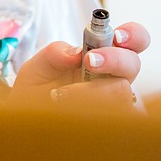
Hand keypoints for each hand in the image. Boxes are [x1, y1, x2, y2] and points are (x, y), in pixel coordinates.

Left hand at [11, 21, 150, 110]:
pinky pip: (117, 120)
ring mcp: (115, 104)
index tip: (117, 36)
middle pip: (133, 64)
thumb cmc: (36, 92)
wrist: (27, 123)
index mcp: (103, 55)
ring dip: (92, 91)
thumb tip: (75, 53)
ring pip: (122, 92)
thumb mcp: (37, 67)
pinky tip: (72, 114)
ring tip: (60, 97)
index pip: (133, 39)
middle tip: (90, 61)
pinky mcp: (112, 126)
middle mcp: (114, 78)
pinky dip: (92, 114)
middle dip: (113, 59)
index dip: (133, 34)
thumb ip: (54, 54)